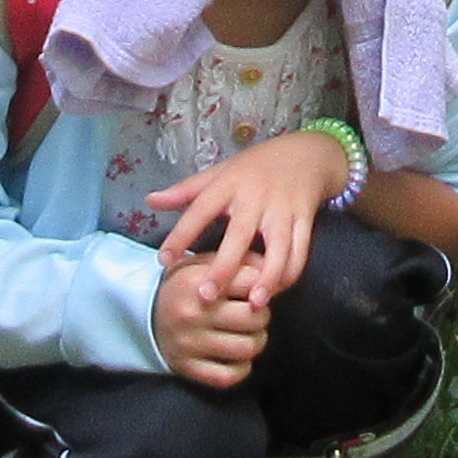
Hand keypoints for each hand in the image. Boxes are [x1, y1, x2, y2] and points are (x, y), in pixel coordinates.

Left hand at [139, 129, 341, 310]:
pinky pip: (300, 251)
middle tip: (206, 296)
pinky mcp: (305, 219)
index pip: (199, 209)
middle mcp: (256, 197)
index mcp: (229, 184)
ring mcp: (282, 209)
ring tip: (253, 304)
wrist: (307, 153)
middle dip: (224, 267)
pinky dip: (289, 274)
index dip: (181, 235)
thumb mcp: (219, 172)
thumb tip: (150, 200)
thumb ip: (185, 190)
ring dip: (267, 277)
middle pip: (239, 235)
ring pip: (278, 247)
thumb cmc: (255, 166)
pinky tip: (276, 292)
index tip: (164, 260)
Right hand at [151, 246, 271, 387]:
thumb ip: (239, 262)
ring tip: (250, 333)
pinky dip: (241, 368)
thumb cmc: (185, 287)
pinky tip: (238, 356)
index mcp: (196, 282)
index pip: (250, 282)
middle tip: (255, 313)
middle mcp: (192, 313)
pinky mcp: (187, 367)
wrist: (143, 314)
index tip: (258, 289)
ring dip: (256, 341)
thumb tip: (274, 269)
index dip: (262, 285)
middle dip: (262, 314)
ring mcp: (189, 343)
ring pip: (246, 347)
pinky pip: (227, 376)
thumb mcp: (203, 264)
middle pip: (253, 317)